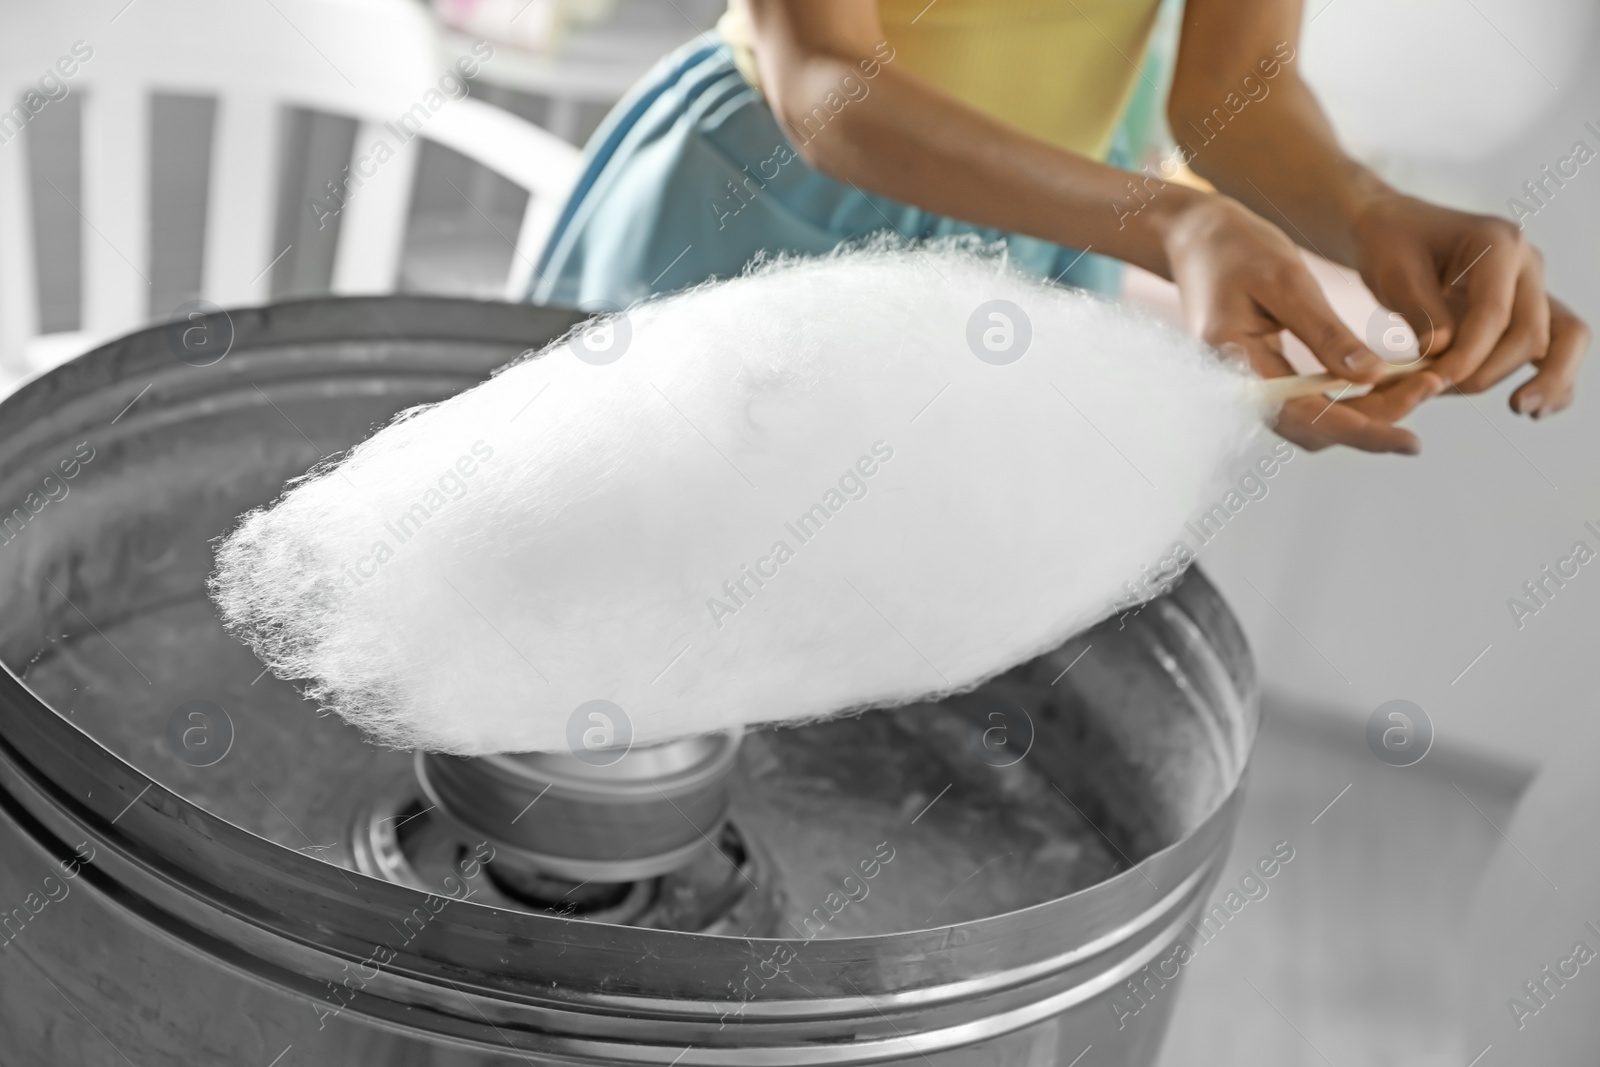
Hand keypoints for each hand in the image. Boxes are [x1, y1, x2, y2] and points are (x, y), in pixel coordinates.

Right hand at [1160, 194, 1446, 453]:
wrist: (1194, 237)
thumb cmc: (1236, 249)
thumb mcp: (1286, 282)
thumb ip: (1325, 334)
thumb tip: (1371, 378)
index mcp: (1237, 368)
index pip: (1306, 418)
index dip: (1363, 431)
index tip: (1411, 436)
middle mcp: (1239, 389)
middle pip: (1314, 428)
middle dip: (1374, 421)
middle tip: (1431, 388)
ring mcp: (1248, 386)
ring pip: (1314, 420)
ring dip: (1365, 412)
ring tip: (1416, 385)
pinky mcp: (1260, 376)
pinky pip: (1307, 401)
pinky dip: (1348, 396)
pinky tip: (1384, 379)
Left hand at [1350, 192, 1589, 417]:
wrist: (1396, 230)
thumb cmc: (1391, 245)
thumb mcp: (1393, 272)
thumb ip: (1420, 310)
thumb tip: (1444, 352)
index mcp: (1498, 243)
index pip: (1494, 312)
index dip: (1468, 355)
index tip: (1434, 382)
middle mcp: (1527, 263)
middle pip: (1531, 331)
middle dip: (1489, 371)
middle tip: (1443, 392)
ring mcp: (1534, 286)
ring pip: (1563, 338)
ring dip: (1545, 380)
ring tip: (1522, 410)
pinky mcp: (1529, 310)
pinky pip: (1559, 345)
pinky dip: (1553, 377)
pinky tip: (1533, 409)